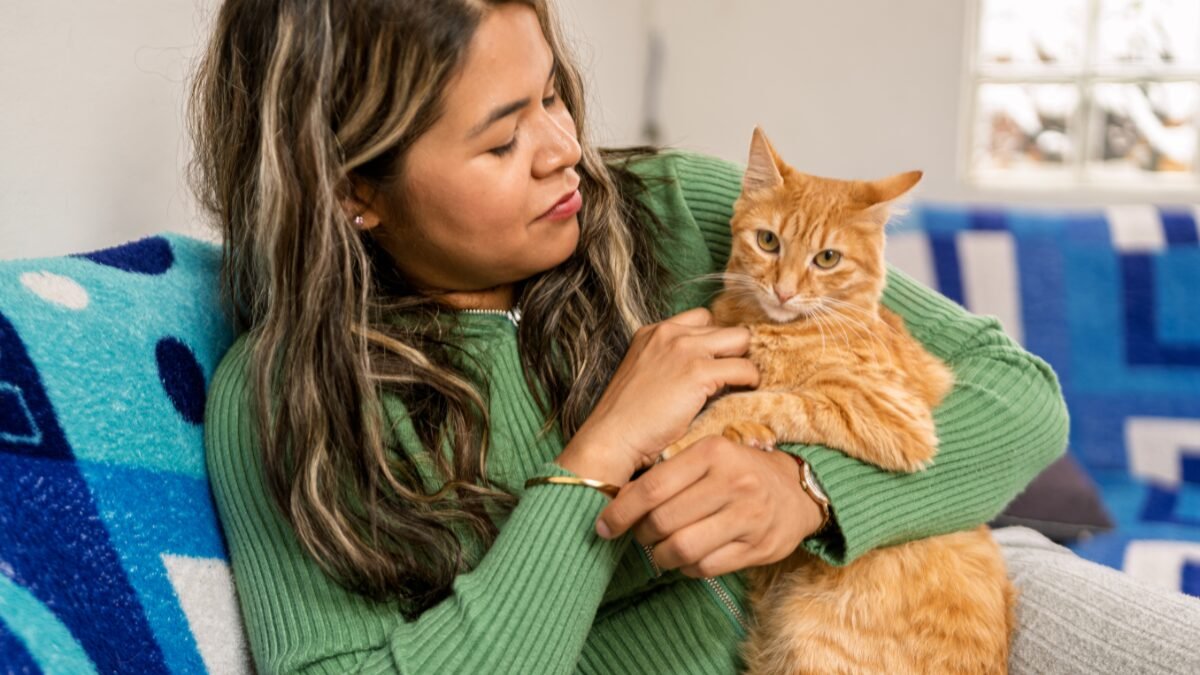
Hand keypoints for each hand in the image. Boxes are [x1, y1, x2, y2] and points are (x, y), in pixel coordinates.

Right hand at [571, 307, 759, 474]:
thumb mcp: (645, 375)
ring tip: (742, 383)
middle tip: (732, 376)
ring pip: (740, 339)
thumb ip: (670, 363)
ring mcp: (684, 349)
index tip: (716, 362)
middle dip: (731, 351)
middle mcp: (669, 333)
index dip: (712, 341)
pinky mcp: (698, 371)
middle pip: (723, 327)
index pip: (700, 319)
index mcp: (652, 332)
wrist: (612, 437)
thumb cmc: (628, 419)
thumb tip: (708, 370)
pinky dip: (750, 380)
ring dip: (744, 361)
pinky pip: (744, 367)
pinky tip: (745, 392)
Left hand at [594, 436, 826, 577]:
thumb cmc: (738, 471)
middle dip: (641, 535)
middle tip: (639, 535)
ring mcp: (748, 516)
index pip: (652, 487)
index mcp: (713, 452)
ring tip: (660, 549)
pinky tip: (685, 558)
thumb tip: (618, 501)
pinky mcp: (758, 547)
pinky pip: (705, 567)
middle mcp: (732, 482)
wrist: (796, 491)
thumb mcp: (707, 456)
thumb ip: (669, 474)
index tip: (603, 525)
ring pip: (682, 549)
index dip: (620, 511)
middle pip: (663, 521)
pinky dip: (685, 568)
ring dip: (661, 555)